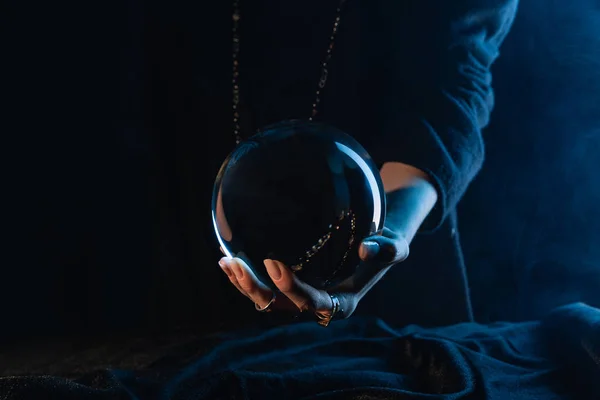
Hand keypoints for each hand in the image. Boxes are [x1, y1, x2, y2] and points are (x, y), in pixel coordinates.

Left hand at [218, 226, 408, 322]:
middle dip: (256, 290)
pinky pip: (263, 287)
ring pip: (267, 301)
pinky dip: (244, 276)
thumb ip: (387, 249)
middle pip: (281, 307)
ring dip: (245, 285)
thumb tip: (366, 249)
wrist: (374, 242)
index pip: (312, 304)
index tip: (273, 262)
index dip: (291, 289)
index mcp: (341, 302)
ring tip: (227, 262)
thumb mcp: (395, 245)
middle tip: (237, 264)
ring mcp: (301, 296)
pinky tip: (226, 259)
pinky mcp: (290, 284)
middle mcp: (317, 305)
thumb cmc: (384, 244)